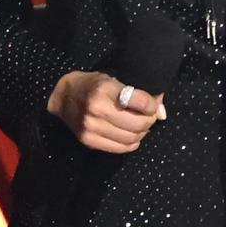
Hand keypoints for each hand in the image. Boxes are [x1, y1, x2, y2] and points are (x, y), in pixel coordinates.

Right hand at [48, 70, 164, 152]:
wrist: (63, 96)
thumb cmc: (93, 84)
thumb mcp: (115, 78)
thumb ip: (140, 94)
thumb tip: (162, 113)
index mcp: (105, 89)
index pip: (142, 102)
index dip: (152, 105)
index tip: (152, 105)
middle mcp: (97, 109)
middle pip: (139, 123)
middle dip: (149, 121)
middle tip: (148, 116)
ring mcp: (91, 127)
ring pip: (131, 138)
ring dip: (141, 133)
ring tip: (139, 126)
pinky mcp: (88, 140)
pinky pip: (119, 148)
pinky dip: (131, 144)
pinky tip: (131, 135)